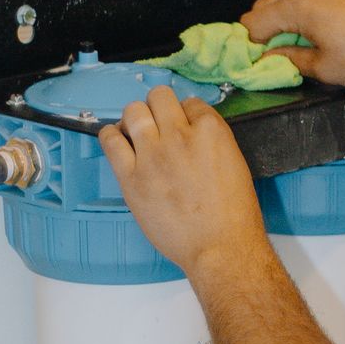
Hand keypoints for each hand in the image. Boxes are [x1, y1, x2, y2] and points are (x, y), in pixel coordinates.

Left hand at [100, 88, 267, 284]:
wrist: (219, 246)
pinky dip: (111, 135)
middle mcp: (179, 136)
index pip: (191, 102)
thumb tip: (192, 135)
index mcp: (211, 131)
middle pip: (159, 97)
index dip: (186, 114)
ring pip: (133, 111)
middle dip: (159, 107)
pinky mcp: (131, 176)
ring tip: (137, 131)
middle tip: (159, 122)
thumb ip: (211, 142)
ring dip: (135, 117)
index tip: (183, 125)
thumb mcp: (234, 164)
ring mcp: (152, 155)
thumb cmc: (233, 214)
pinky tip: (118, 141)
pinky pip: (110, 140)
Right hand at [241, 0, 344, 88]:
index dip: (251, 44)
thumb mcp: (324, 68)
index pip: (253, 22)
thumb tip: (272, 59)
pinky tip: (320, 30)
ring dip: (285, 19)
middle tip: (275, 53)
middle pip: (265, 5)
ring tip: (301, 43)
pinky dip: (306, 10)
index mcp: (298, 5)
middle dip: (265, 30)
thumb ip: (289, 61)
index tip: (256, 58)